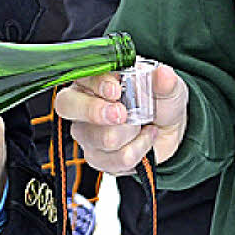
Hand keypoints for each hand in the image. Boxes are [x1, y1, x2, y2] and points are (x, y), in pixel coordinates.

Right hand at [53, 63, 188, 174]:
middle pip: (68, 107)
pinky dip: (139, 149)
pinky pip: (117, 159)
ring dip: (132, 133)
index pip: (81, 77)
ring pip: (102, 138)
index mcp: (92, 79)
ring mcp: (86, 133)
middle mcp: (82, 104)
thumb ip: (165, 81)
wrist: (166, 129)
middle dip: (97, 111)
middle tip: (122, 114)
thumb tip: (164, 74)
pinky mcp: (97, 158)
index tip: (116, 90)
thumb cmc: (157, 101)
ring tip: (143, 125)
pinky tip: (143, 139)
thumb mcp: (167, 86)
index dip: (97, 84)